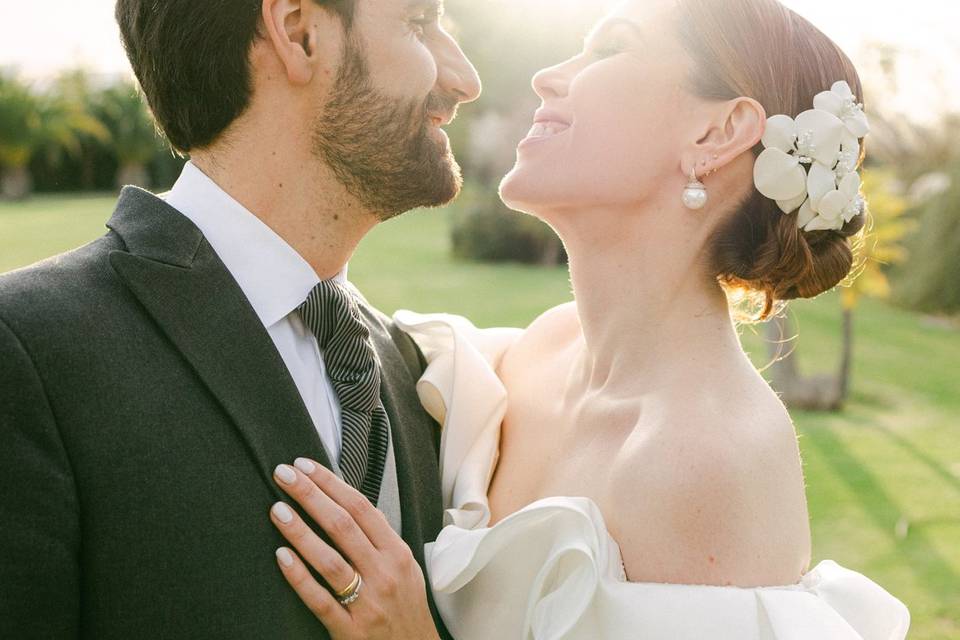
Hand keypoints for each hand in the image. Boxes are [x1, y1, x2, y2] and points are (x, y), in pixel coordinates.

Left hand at [270, 458, 439, 639]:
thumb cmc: (407, 610)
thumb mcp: (407, 568)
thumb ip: (384, 537)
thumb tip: (364, 506)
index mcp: (397, 553)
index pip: (361, 508)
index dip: (331, 484)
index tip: (306, 466)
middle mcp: (384, 573)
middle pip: (342, 525)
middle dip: (310, 495)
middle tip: (284, 474)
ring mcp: (367, 602)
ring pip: (329, 559)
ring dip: (300, 531)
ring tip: (277, 509)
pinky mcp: (350, 630)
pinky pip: (320, 600)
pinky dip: (299, 577)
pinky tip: (281, 556)